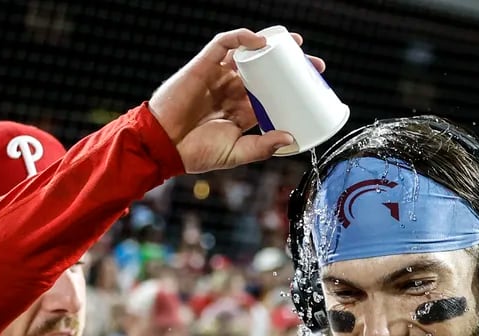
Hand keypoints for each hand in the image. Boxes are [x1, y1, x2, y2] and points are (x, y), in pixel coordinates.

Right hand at [148, 28, 324, 172]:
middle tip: (313, 66)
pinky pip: (224, 44)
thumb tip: (290, 136)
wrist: (165, 147)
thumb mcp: (235, 154)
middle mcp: (231, 91)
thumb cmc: (195, 153)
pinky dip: (241, 38)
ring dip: (271, 46)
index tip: (313, 87)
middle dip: (289, 66)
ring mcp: (218, 76)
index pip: (271, 94)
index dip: (291, 89)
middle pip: (266, 72)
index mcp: (241, 112)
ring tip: (294, 46)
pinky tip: (259, 41)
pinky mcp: (204, 66)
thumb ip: (261, 147)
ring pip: (248, 54)